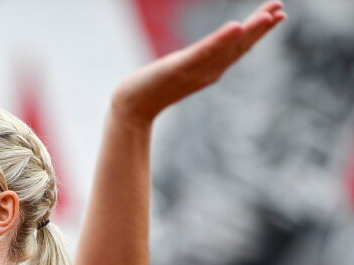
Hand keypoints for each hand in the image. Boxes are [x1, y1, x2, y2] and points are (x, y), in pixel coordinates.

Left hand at [112, 1, 285, 124]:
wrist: (131, 108)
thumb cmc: (152, 89)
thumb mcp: (179, 72)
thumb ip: (194, 64)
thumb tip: (200, 57)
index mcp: (210, 70)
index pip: (239, 47)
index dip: (259, 32)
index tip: (278, 14)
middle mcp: (208, 71)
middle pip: (240, 47)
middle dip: (261, 28)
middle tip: (281, 9)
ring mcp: (196, 70)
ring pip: (228, 49)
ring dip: (250, 32)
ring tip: (269, 16)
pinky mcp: (180, 68)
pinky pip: (204, 52)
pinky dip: (221, 40)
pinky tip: (235, 27)